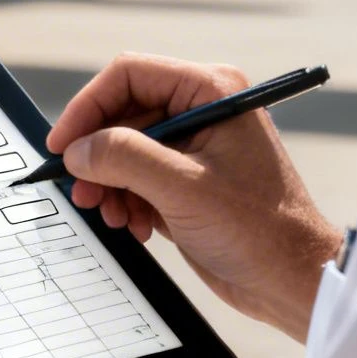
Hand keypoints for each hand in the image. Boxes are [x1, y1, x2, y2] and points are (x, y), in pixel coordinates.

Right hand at [47, 54, 343, 340]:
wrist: (292, 281)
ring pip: (125, 149)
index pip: (129, 76)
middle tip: (80, 190)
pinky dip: (126, 200)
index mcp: (211, 91)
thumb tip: (78, 150)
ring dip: (109, 183)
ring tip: (111, 214)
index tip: (63, 144)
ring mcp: (195, 147)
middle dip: (97, 155)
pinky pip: (138, 178)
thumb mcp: (183, 188)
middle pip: (123, 115)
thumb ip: (124, 158)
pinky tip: (135, 225)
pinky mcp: (188, 181)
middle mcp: (202, 111)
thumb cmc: (261, 230)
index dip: (88, 107)